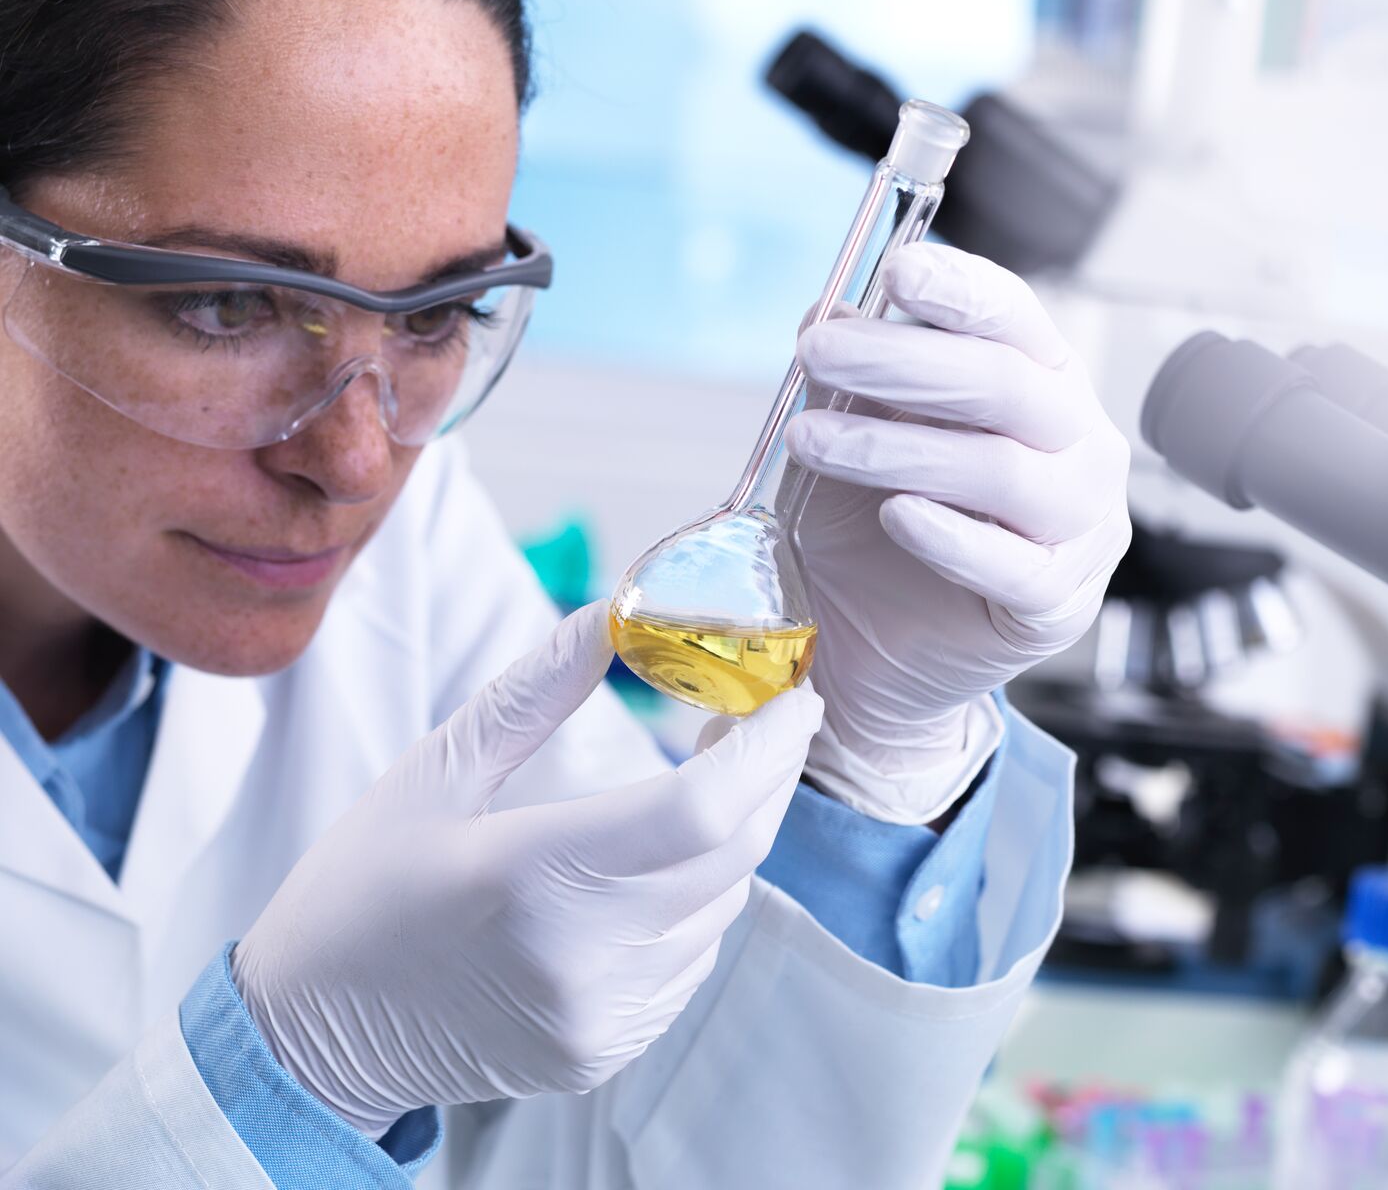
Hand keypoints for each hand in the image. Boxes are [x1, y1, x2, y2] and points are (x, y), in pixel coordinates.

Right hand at [232, 601, 822, 1136]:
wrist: (312, 1035)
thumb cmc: (363, 887)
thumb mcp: (434, 771)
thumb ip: (534, 692)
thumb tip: (613, 616)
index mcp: (528, 874)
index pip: (700, 810)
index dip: (768, 746)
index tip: (795, 694)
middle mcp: (579, 957)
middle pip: (734, 852)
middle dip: (768, 774)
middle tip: (762, 717)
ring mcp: (600, 1016)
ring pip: (724, 906)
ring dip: (729, 840)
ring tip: (691, 791)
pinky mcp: (608, 1051)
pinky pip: (693, 958)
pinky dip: (695, 902)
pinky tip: (648, 873)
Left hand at [786, 243, 1129, 822]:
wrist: (881, 656)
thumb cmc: (877, 540)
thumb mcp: (855, 443)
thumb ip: (854, 385)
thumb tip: (827, 314)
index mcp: (1043, 385)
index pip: (1017, 320)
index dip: (961, 292)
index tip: (897, 271)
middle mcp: (1079, 445)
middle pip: (1006, 386)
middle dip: (902, 363)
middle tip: (817, 352)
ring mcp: (1081, 526)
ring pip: (1002, 471)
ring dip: (897, 448)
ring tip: (810, 440)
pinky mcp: (1058, 603)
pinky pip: (1014, 566)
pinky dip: (951, 538)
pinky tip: (896, 516)